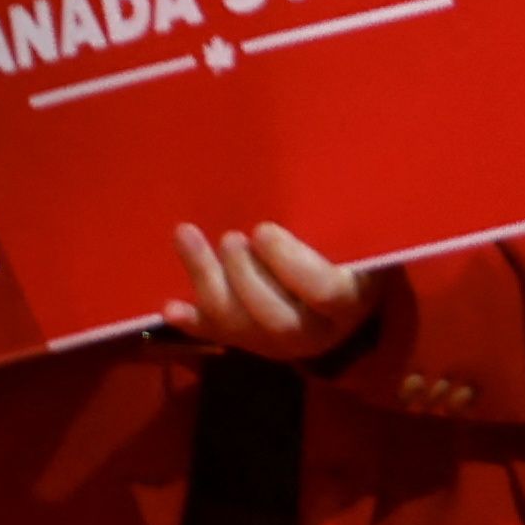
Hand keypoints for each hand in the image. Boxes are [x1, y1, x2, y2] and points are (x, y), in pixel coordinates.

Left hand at [164, 221, 370, 361]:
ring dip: (207, 281)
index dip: (291, 264)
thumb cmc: (347, 252)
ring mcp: (278, 343)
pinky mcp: (248, 341)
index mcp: (349, 302)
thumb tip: (322, 181)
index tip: (263, 230)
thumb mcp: (354, 240)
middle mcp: (316, 332)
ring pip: (241, 327)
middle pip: (277, 320)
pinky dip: (193, 321)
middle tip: (230, 239)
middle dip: (245, 278)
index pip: (324, 292)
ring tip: (187, 236)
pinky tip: (170, 307)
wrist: (339, 299)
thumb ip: (339, 222)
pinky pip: (217, 335)